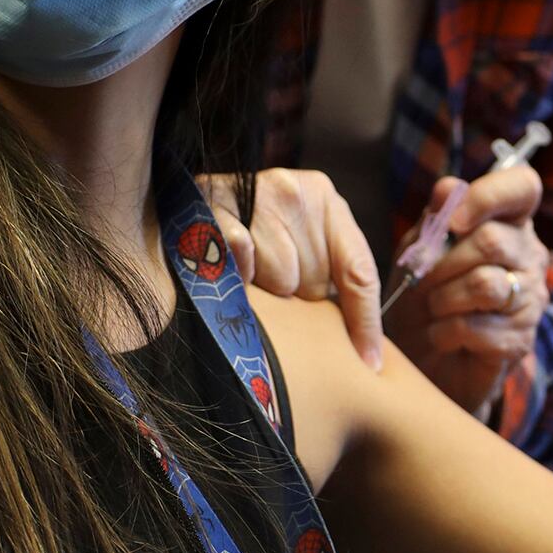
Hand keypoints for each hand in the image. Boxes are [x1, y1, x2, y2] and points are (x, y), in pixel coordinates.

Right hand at [199, 169, 384, 368]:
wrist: (183, 201)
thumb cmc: (254, 233)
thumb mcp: (303, 244)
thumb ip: (334, 278)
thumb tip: (363, 351)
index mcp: (325, 200)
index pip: (359, 270)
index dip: (364, 321)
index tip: (369, 362)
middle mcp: (294, 190)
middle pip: (316, 282)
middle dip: (298, 297)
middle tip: (276, 286)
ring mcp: (253, 193)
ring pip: (280, 279)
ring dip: (265, 291)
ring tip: (248, 275)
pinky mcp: (214, 203)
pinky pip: (240, 257)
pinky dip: (236, 275)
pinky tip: (227, 268)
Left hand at [387, 164, 548, 415]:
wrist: (425, 360)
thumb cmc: (424, 296)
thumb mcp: (419, 251)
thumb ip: (434, 219)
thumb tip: (446, 188)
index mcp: (509, 223)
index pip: (523, 186)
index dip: (488, 196)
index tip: (453, 221)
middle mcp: (530, 256)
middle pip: (492, 241)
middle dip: (441, 263)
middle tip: (420, 281)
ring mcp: (530, 300)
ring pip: (485, 284)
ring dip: (441, 298)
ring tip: (431, 309)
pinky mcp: (519, 341)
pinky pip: (476, 326)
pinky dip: (444, 332)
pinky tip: (441, 335)